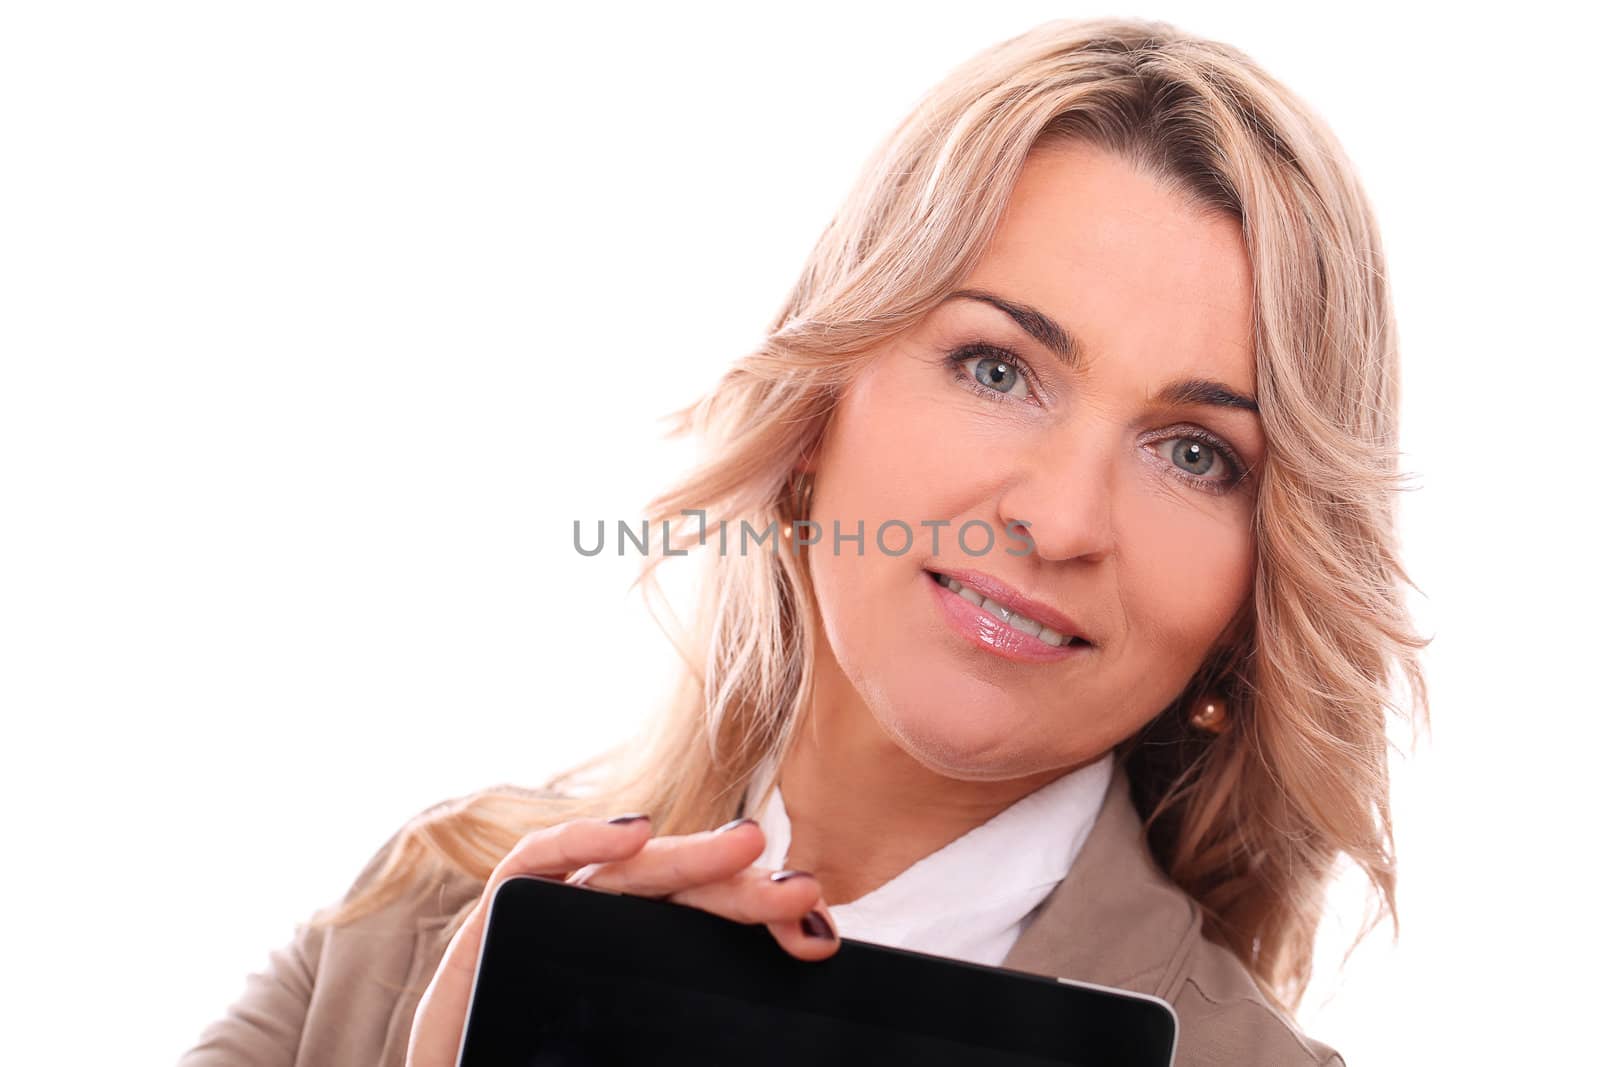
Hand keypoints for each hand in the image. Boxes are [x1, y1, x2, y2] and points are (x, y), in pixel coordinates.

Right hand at [404, 814, 838, 1066]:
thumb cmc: (537, 1065)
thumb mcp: (634, 1058)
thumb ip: (689, 1039)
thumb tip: (772, 1000)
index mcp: (643, 966)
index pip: (707, 927)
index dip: (760, 918)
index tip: (820, 932)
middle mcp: (600, 934)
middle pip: (678, 895)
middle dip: (740, 888)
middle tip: (802, 891)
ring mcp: (551, 918)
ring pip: (626, 873)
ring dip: (687, 855)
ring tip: (747, 847)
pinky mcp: (496, 915)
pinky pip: (535, 864)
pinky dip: (581, 838)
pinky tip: (633, 834)